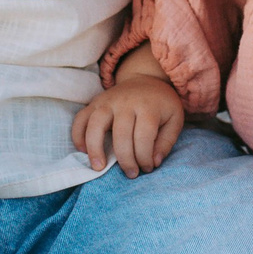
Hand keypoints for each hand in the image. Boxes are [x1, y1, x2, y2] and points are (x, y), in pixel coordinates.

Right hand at [69, 73, 185, 176]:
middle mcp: (126, 102)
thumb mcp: (175, 119)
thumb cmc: (161, 105)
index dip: (144, 157)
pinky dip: (78, 135)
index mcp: (148, 107)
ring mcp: (108, 101)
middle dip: (125, 159)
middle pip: (121, 134)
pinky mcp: (95, 102)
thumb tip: (154, 162)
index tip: (147, 168)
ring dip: (95, 148)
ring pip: (96, 124)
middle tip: (130, 174)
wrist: (146, 79)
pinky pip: (80, 118)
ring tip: (98, 167)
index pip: (143, 137)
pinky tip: (83, 151)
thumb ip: (166, 142)